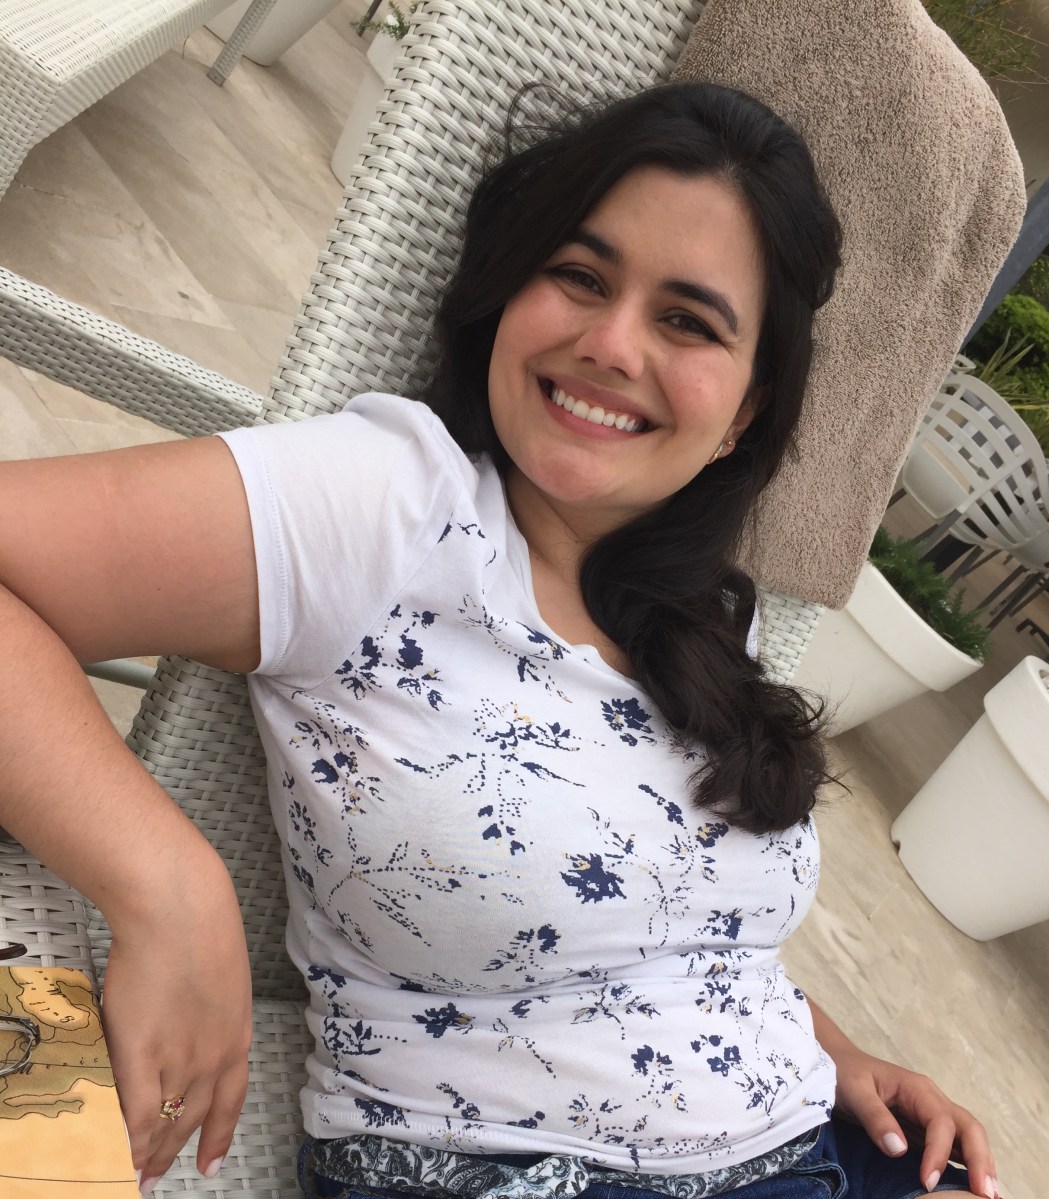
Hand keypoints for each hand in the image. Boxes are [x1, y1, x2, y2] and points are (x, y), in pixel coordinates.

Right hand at [101, 874, 251, 1190]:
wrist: (180, 910)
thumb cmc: (201, 927)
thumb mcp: (223, 979)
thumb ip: (213, 1012)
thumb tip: (195, 1024)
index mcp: (237, 1037)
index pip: (230, 1102)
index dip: (217, 1136)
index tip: (210, 1163)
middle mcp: (214, 1057)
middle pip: (193, 1119)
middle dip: (175, 1151)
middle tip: (156, 1177)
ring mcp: (180, 1059)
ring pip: (164, 1121)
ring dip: (149, 1153)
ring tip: (135, 1174)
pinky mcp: (143, 1054)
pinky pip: (137, 1113)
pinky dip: (129, 1140)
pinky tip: (120, 1155)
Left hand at [830, 1041, 996, 1198]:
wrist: (838, 1065)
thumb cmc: (844, 1074)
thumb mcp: (853, 1090)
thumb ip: (874, 1117)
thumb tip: (900, 1149)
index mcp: (917, 1089)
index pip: (942, 1122)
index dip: (939, 1153)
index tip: (928, 1183)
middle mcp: (932, 1101)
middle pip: (970, 1128)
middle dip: (981, 1160)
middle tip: (984, 1195)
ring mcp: (933, 1115)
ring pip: (969, 1138)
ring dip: (982, 1166)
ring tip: (988, 1198)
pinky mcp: (927, 1130)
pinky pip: (956, 1147)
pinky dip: (969, 1166)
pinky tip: (972, 1188)